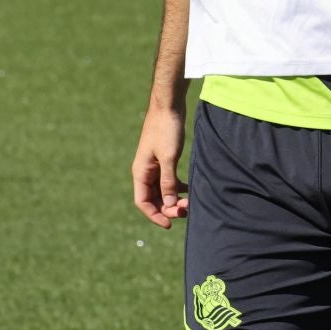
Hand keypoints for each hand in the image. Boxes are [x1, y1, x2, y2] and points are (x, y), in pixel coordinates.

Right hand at [132, 103, 187, 228]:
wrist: (168, 106)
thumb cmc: (166, 129)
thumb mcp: (169, 156)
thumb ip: (168, 181)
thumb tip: (170, 204)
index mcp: (141, 173)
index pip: (142, 202)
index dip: (154, 215)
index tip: (169, 223)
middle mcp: (145, 172)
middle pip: (153, 199)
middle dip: (168, 208)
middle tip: (186, 210)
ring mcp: (154, 166)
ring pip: (162, 191)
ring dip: (174, 199)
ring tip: (190, 203)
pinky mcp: (164, 160)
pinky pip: (168, 181)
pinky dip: (178, 187)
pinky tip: (190, 190)